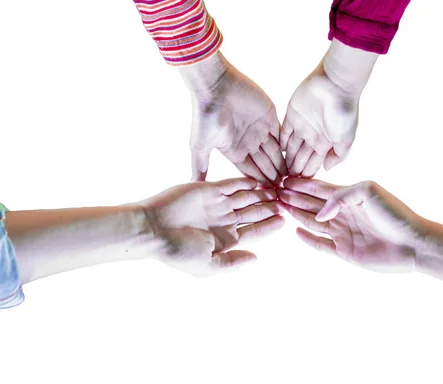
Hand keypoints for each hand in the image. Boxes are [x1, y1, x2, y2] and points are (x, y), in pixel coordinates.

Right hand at [141, 178, 283, 276]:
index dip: (269, 226)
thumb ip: (232, 262)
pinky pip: (231, 183)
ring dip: (262, 193)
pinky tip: (259, 180)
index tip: (285, 220)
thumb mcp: (208, 264)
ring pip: (246, 197)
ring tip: (278, 189)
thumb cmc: (178, 251)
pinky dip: (245, 182)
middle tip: (286, 201)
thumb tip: (256, 259)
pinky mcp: (208, 189)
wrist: (152, 228)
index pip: (254, 231)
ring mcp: (217, 204)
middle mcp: (224, 221)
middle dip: (270, 207)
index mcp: (226, 239)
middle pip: (254, 212)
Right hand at [179, 53, 285, 186]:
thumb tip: (193, 186)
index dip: (260, 183)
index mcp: (234, 150)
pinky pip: (282, 134)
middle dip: (275, 177)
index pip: (251, 172)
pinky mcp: (270, 116)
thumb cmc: (205, 115)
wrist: (215, 86)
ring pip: (276, 152)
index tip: (271, 196)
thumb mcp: (200, 145)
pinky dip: (289, 146)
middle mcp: (248, 142)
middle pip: (266, 164)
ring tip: (293, 179)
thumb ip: (200, 166)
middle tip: (286, 191)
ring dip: (284, 165)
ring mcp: (260, 130)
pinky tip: (296, 158)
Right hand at [279, 178, 423, 272]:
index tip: (284, 180)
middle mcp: (343, 214)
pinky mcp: (345, 251)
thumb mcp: (368, 191)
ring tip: (281, 207)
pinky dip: (309, 239)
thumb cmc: (395, 213)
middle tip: (275, 193)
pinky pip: (322, 244)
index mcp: (349, 197)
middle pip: (312, 204)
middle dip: (294, 198)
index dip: (302, 184)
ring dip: (297, 214)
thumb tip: (321, 213)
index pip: (319, 189)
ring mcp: (343, 233)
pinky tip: (296, 231)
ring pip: (313, 222)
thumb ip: (341, 197)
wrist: (414, 243)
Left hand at [281, 39, 377, 176]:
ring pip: (290, 148)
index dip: (306, 175)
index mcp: (326, 143)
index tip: (298, 188)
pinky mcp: (292, 114)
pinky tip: (273, 155)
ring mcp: (302, 125)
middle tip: (282, 185)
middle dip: (293, 171)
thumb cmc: (344, 112)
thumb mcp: (346, 138)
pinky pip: (282, 132)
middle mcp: (313, 136)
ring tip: (276, 173)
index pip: (313, 164)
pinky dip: (279, 143)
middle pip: (300, 158)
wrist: (336, 84)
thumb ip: (338, 155)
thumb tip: (326, 169)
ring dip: (284, 160)